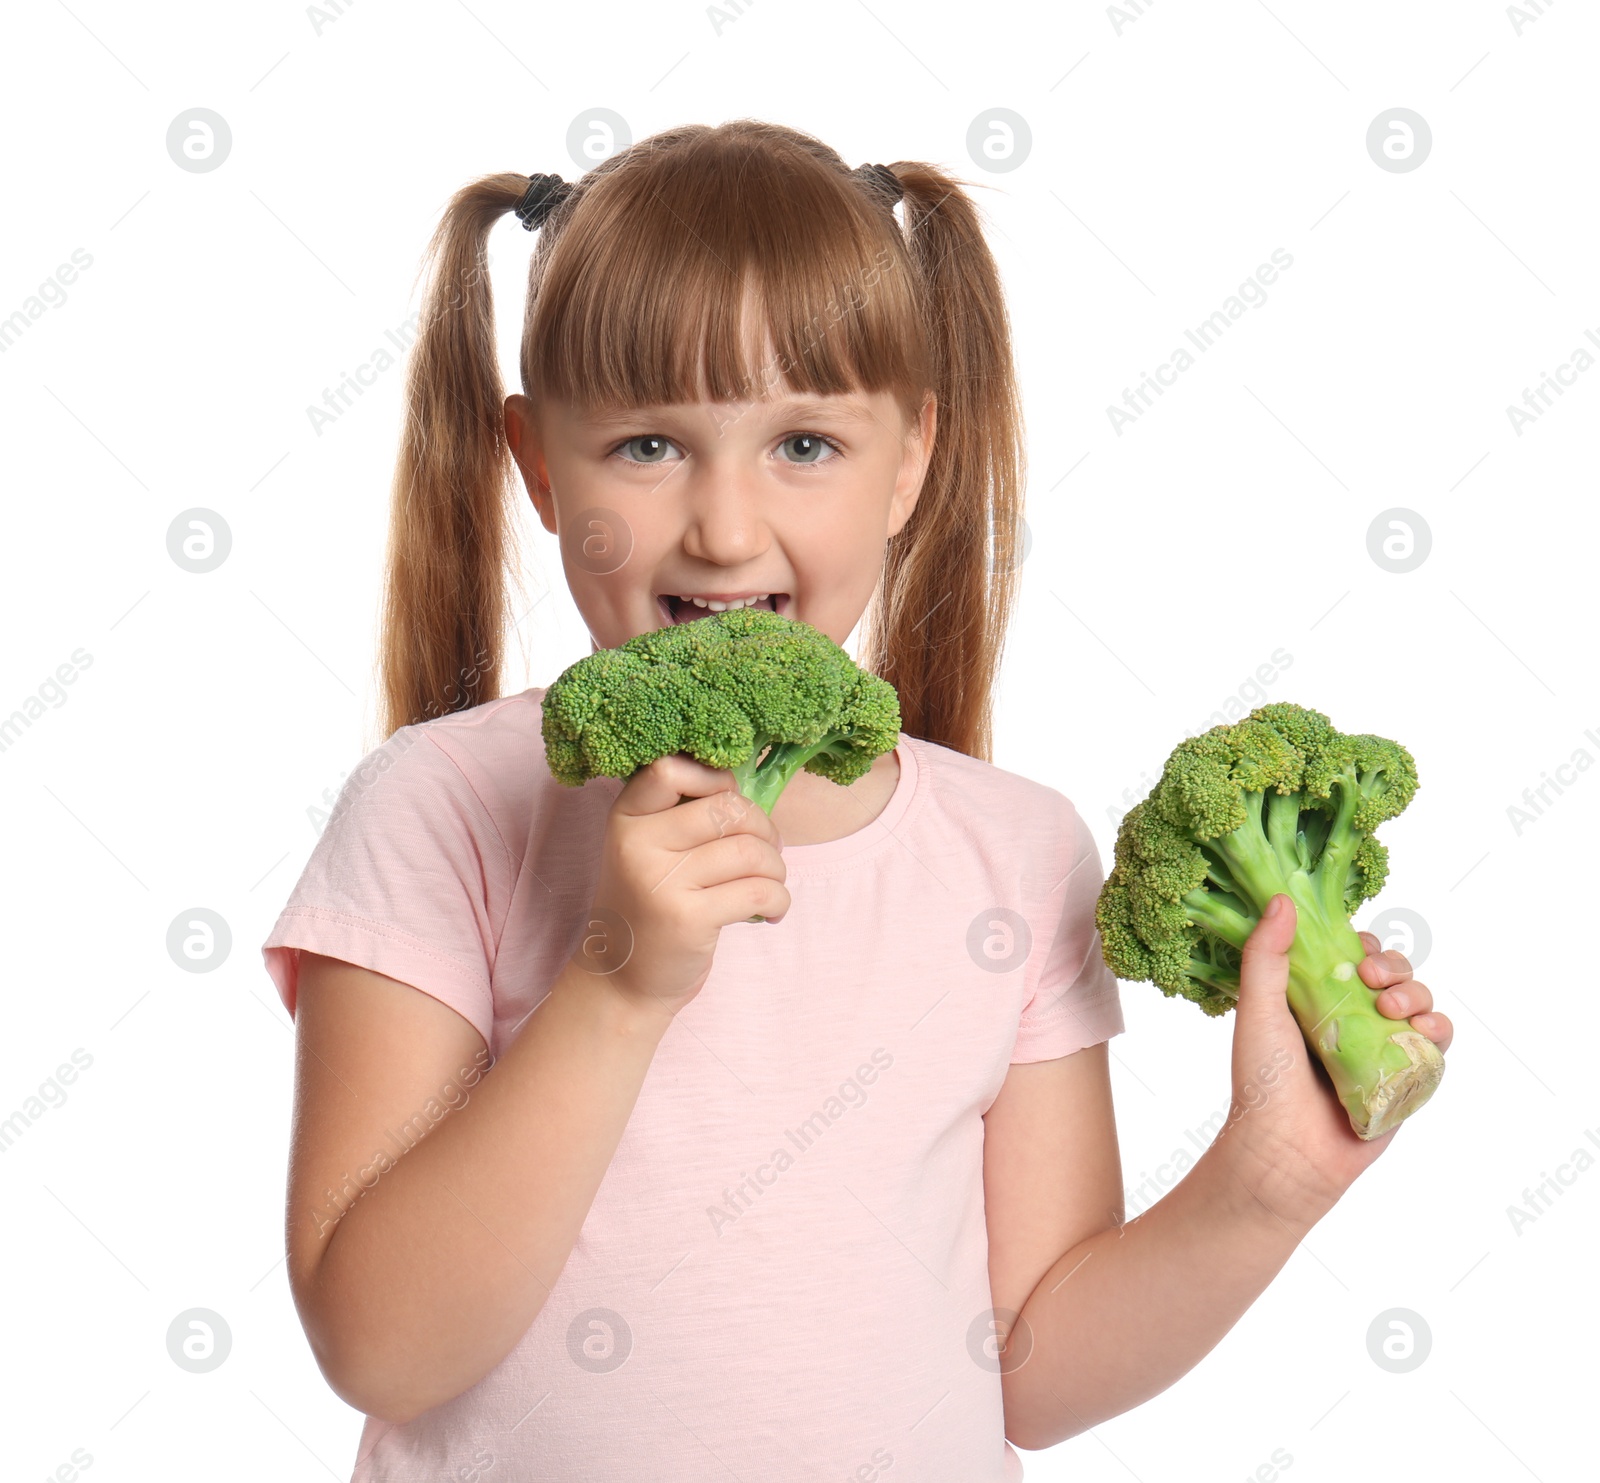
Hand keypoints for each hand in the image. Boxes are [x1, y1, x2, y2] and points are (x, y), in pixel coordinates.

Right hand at [577, 754, 788, 1024]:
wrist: (622, 981)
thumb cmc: (650, 907)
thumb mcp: (648, 851)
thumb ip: (684, 816)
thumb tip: (749, 787)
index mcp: (626, 818)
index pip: (668, 770)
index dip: (713, 778)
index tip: (727, 804)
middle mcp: (637, 844)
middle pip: (727, 808)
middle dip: (764, 828)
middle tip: (767, 851)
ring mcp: (661, 882)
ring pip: (750, 851)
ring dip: (776, 868)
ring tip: (770, 883)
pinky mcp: (688, 919)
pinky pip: (759, 891)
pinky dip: (779, 899)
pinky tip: (772, 911)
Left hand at [1213, 895, 1452, 1233]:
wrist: (1285, 1152)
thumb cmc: (1263, 1082)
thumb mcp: (1257, 1009)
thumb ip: (1266, 955)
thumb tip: (1282, 899)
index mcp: (1315, 998)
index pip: (1351, 955)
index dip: (1361, 944)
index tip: (1352, 948)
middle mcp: (1351, 1020)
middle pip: (1393, 974)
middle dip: (1392, 966)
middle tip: (1370, 980)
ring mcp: (1381, 1049)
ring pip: (1420, 1004)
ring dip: (1416, 994)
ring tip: (1390, 1008)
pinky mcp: (1406, 1080)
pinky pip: (1437, 1046)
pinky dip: (1437, 1031)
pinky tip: (1420, 1031)